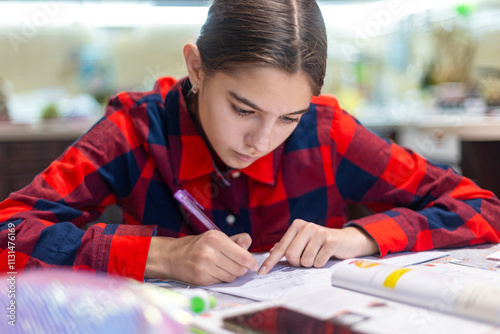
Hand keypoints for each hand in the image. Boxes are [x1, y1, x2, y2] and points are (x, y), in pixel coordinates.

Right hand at [145, 231, 257, 285]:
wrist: (172, 256)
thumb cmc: (198, 245)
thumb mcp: (216, 237)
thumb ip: (236, 240)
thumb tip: (248, 244)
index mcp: (215, 238)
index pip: (243, 256)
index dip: (251, 262)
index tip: (253, 264)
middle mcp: (209, 252)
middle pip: (239, 269)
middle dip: (241, 268)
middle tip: (237, 265)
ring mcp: (204, 266)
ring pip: (231, 277)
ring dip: (231, 274)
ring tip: (223, 267)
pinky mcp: (201, 278)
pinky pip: (221, 282)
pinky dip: (221, 278)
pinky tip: (214, 271)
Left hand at [258, 219, 378, 274]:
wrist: (346, 240)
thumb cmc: (321, 243)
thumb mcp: (303, 241)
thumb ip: (288, 245)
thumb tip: (271, 252)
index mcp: (297, 226)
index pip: (281, 248)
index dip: (271, 262)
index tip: (262, 272)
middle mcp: (306, 226)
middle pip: (292, 256)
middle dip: (298, 263)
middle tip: (306, 258)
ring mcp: (319, 232)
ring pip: (305, 261)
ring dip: (311, 263)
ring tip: (317, 255)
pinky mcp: (330, 241)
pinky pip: (318, 262)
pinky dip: (320, 263)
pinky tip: (325, 255)